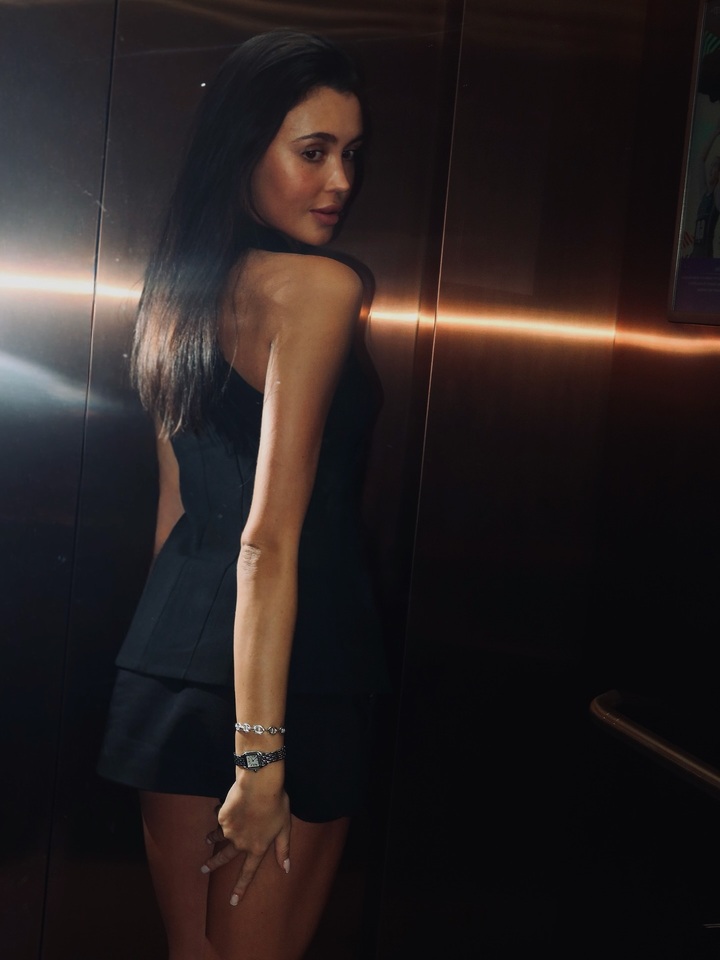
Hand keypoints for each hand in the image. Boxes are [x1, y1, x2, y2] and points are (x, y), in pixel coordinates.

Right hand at [201, 774, 291, 903]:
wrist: (260, 785)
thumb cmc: (276, 804)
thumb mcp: (285, 827)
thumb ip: (283, 849)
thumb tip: (287, 869)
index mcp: (257, 848)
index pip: (248, 872)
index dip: (240, 888)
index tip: (232, 902)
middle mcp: (240, 843)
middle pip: (225, 857)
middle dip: (213, 864)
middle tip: (203, 869)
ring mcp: (229, 830)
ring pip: (218, 837)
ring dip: (212, 838)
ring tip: (207, 839)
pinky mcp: (222, 817)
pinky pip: (220, 818)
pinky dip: (221, 814)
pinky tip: (223, 807)